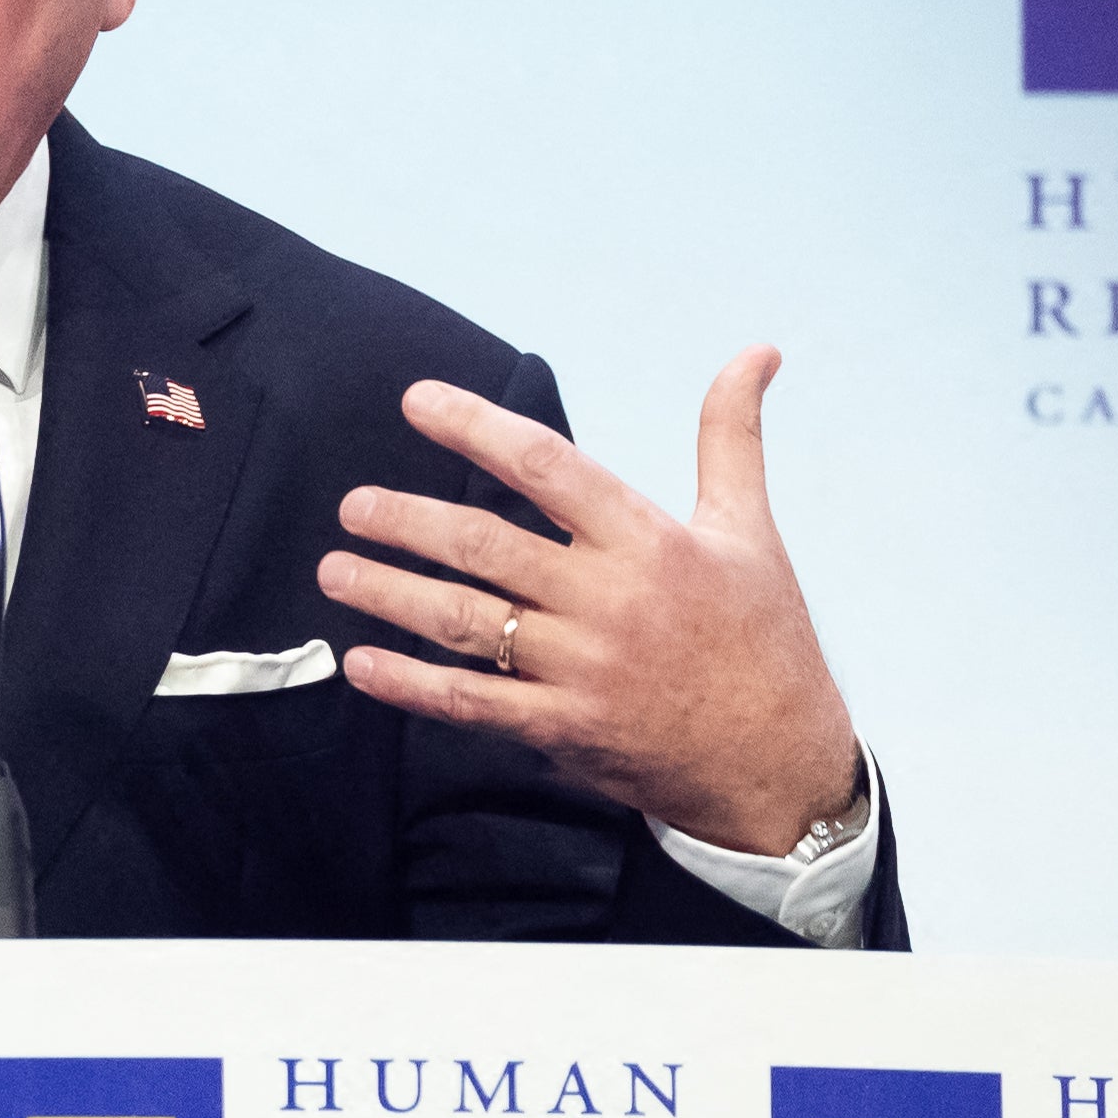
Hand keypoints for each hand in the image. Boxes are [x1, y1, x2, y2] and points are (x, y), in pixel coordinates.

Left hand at [318, 350, 859, 858]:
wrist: (780, 765)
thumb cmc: (763, 639)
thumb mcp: (751, 529)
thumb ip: (731, 436)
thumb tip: (757, 351)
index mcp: (650, 541)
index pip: (547, 465)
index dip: (475, 427)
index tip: (418, 402)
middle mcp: (609, 601)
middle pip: (485, 545)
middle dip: (407, 520)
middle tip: (353, 505)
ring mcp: (582, 670)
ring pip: (465, 622)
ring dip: (390, 594)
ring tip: (336, 569)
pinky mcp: (565, 729)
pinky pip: (470, 704)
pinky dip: (410, 685)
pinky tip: (362, 663)